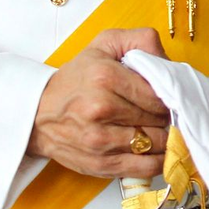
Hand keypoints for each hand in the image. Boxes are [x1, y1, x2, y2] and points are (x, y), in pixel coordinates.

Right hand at [28, 28, 170, 178]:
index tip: (169, 96)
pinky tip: (159, 151)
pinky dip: (158, 161)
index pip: (157, 93)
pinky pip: (143, 168)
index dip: (169, 96)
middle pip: (157, 118)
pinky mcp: (100, 164)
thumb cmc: (76, 78)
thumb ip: (142, 40)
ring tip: (161, 128)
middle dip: (167, 116)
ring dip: (164, 138)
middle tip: (166, 112)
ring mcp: (100, 140)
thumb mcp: (105, 44)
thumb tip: (169, 63)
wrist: (38, 113)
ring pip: (154, 143)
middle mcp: (101, 109)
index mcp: (105, 77)